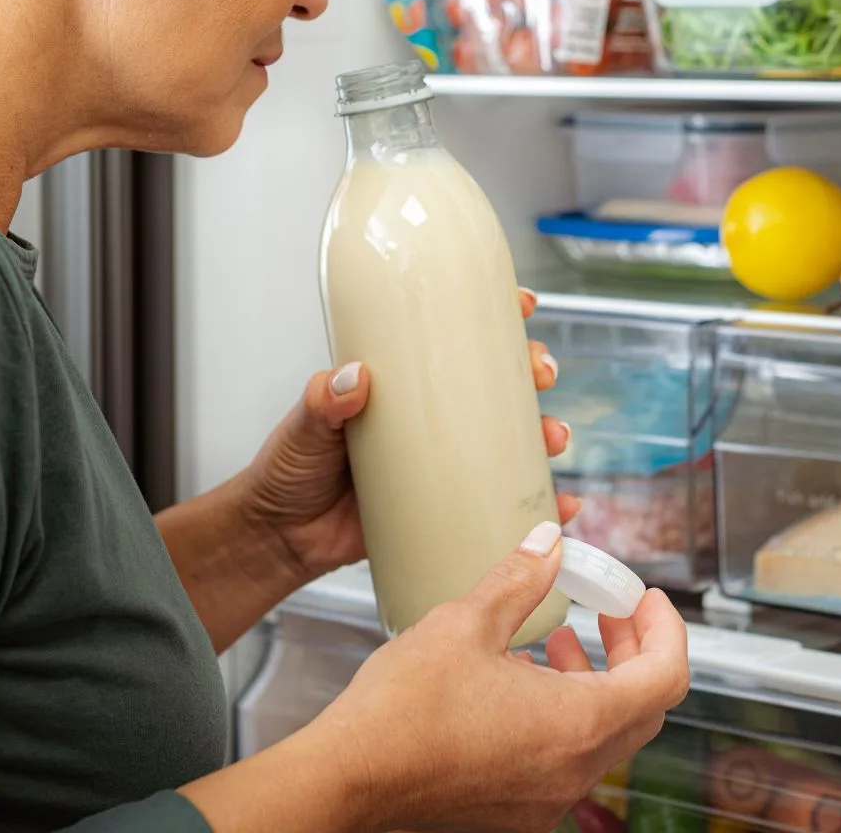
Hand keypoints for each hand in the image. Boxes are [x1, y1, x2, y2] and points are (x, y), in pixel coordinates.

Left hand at [241, 289, 577, 583]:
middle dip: (531, 371)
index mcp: (399, 385)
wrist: (281, 538)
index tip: (523, 302)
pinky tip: (559, 506)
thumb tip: (354, 376)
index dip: (494, 317)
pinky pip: (502, 503)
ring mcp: (442, 462)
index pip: (452, 337)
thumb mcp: (304, 425)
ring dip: (545, 433)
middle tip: (541, 373)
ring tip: (553, 438)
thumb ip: (323, 400)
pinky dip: (537, 505)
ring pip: (510, 439)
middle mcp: (429, 418)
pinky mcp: (447, 508)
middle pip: (497, 384)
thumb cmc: (288, 471)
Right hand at [308, 525, 689, 831]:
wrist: (352, 774)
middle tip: (609, 611)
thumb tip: (549, 542)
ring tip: (558, 641)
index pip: (665, 677)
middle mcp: (574, 770)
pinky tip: (520, 683)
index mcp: (577, 723)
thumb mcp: (467, 622)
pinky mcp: (517, 810)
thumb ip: (520, 579)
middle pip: (643, 710)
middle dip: (633, 652)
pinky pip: (567, 760)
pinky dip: (565, 717)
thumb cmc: (404, 707)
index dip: (666, 629)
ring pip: (605, 738)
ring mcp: (547, 799)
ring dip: (598, 684)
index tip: (647, 598)